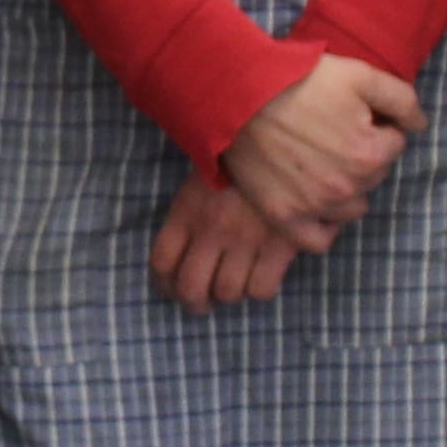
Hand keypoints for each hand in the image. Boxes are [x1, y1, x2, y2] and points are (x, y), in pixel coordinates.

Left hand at [149, 175, 304, 307]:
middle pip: (190, 288)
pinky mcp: (278, 246)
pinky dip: (260, 289)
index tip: (174, 288)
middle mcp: (212, 229)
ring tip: (236, 284)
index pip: (162, 263)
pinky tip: (262, 275)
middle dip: (195, 303)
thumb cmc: (239, 161)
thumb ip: (188, 215)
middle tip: (204, 303)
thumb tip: (181, 253)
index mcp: (187, 211)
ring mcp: (245, 239)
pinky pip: (261, 290)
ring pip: (228, 293)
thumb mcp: (201, 179)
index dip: (166, 284)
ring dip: (230, 294)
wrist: (284, 142)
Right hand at [223, 54, 422, 246]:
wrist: (239, 95)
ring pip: (351, 207)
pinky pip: (319, 240)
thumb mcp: (360, 75)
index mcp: (371, 153)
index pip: (395, 144)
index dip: (377, 125)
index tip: (352, 112)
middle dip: (362, 154)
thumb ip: (402, 100)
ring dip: (346, 188)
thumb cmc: (299, 80)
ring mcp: (316, 206)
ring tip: (321, 161)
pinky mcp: (285, 217)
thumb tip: (420, 125)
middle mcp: (349, 187)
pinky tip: (319, 206)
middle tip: (332, 132)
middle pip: (374, 175)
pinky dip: (325, 227)